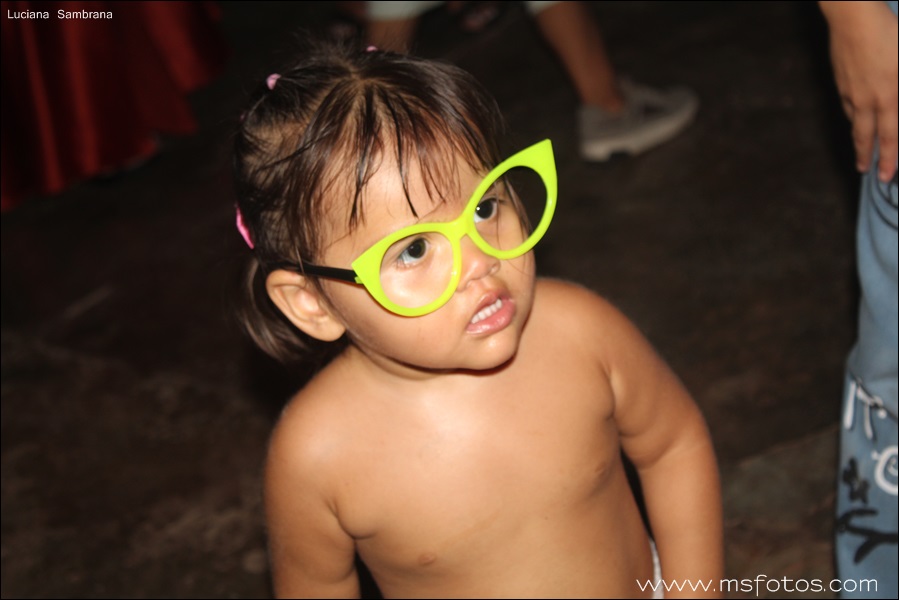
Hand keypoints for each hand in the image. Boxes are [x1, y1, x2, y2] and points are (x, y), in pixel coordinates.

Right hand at [820, 1, 897, 181]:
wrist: (853, 19)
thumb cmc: (889, 35)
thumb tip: (897, 113)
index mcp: (890, 97)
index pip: (890, 137)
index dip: (888, 159)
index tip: (884, 176)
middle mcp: (868, 100)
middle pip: (865, 137)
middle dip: (866, 157)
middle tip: (864, 171)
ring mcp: (851, 91)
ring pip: (856, 121)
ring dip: (859, 138)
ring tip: (861, 147)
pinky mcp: (841, 81)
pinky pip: (847, 105)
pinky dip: (853, 115)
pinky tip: (855, 114)